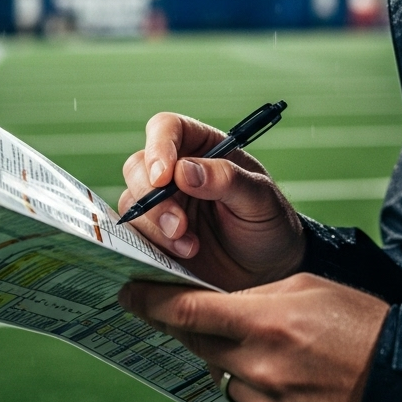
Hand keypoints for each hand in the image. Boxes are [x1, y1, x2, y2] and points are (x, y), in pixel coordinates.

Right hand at [119, 112, 304, 289]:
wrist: (269, 272)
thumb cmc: (269, 224)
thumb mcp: (260, 198)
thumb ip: (226, 179)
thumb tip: (183, 170)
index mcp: (203, 148)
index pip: (167, 128)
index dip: (158, 147)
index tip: (164, 177)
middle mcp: (176, 171)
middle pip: (138, 165)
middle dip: (152, 196)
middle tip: (179, 224)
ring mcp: (163, 204)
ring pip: (133, 201)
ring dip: (155, 226)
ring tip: (191, 247)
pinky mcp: (155, 237)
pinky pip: (135, 234)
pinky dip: (153, 247)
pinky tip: (183, 256)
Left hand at [119, 272, 389, 401]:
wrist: (398, 377)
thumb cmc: (356, 322)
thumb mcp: (303, 288)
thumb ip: (253, 297)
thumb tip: (216, 304)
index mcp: (265, 321)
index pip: (189, 312)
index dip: (151, 303)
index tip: (128, 293)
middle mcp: (259, 366)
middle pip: (197, 344)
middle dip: (189, 326)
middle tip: (186, 310)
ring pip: (222, 374)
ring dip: (231, 358)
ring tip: (272, 345)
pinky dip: (253, 384)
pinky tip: (285, 373)